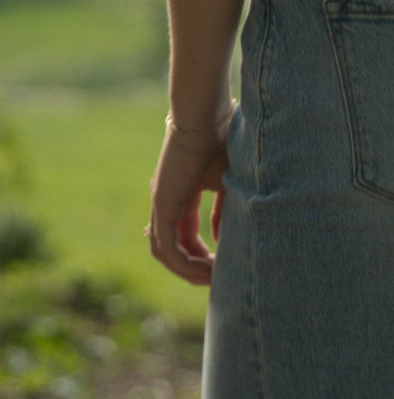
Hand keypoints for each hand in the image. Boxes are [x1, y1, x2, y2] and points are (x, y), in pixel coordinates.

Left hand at [147, 121, 229, 284]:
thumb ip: (224, 211)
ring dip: (187, 271)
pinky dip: (184, 263)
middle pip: (171, 249)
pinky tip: (207, 269)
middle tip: (217, 280)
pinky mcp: (163, 204)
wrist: (205, 117)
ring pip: (164, 253)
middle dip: (194, 268)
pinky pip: (166, 248)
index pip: (184, 235)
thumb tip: (223, 239)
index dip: (201, 255)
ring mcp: (160, 204)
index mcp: (178, 195)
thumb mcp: (227, 182)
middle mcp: (164, 202)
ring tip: (213, 279)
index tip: (223, 266)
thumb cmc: (221, 141)